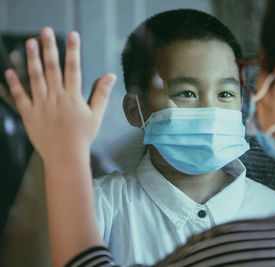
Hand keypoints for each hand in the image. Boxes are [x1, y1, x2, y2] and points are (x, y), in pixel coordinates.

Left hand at [4, 27, 115, 162]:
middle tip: (45, 31)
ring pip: (35, 78)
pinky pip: (20, 97)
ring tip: (29, 43)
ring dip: (32, 59)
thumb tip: (110, 76)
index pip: (74, 69)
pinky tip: (10, 70)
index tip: (72, 35)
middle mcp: (56, 98)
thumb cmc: (82, 137)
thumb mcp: (96, 115)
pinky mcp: (29, 114)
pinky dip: (15, 84)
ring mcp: (41, 105)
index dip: (73, 51)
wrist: (65, 156)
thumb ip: (102, 94)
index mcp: (73, 97)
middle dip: (49, 48)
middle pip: (52, 68)